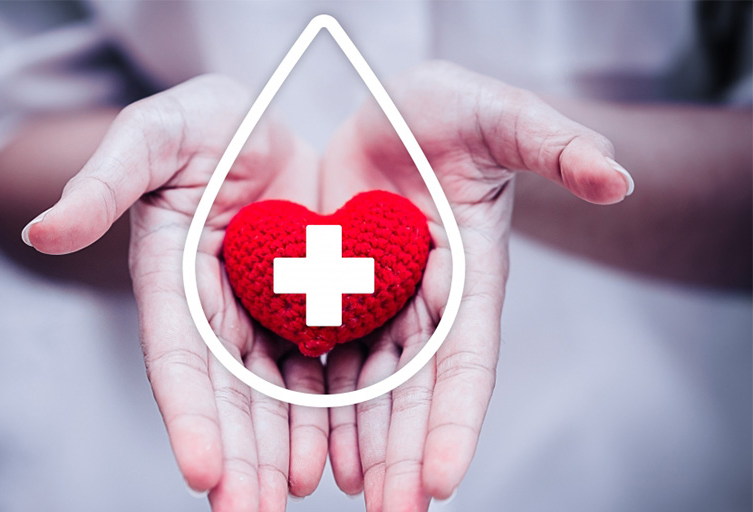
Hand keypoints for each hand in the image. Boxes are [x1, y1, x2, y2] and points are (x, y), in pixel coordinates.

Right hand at [22, 75, 329, 511]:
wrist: (257, 128)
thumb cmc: (200, 123)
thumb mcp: (154, 134)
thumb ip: (104, 180)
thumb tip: (43, 230)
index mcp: (170, 278)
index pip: (177, 355)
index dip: (188, 412)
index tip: (201, 470)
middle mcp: (212, 310)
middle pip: (224, 393)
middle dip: (236, 455)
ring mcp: (258, 315)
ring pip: (271, 393)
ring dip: (279, 448)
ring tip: (292, 495)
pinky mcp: (302, 310)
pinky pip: (315, 367)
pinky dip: (321, 412)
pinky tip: (330, 454)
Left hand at [320, 61, 631, 510]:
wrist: (395, 115)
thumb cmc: (453, 112)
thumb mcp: (501, 116)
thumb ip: (555, 143)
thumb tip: (619, 177)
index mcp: (473, 277)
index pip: (468, 359)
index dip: (458, 417)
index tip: (442, 477)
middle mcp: (430, 304)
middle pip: (417, 391)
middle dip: (404, 453)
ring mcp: (384, 305)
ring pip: (370, 386)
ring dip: (360, 442)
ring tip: (345, 493)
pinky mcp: (340, 295)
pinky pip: (328, 357)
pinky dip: (320, 401)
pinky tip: (308, 443)